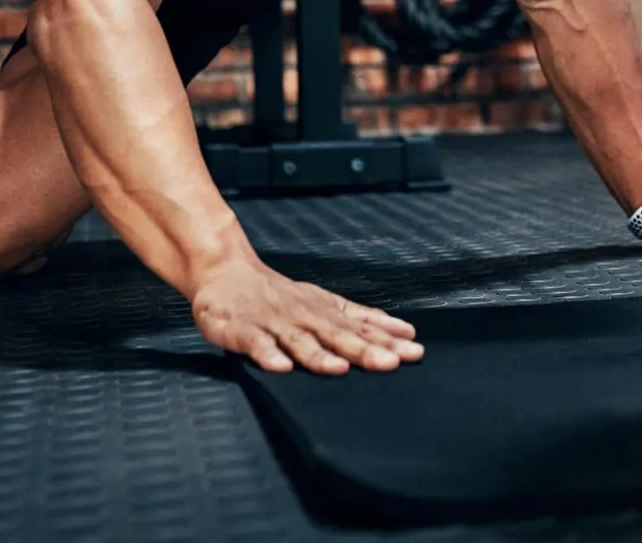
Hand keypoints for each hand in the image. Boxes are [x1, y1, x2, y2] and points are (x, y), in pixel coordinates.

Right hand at [191, 261, 423, 375]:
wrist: (227, 273)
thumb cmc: (280, 295)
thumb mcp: (325, 303)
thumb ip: (362, 318)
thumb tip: (405, 331)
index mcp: (326, 312)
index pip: (362, 327)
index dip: (389, 340)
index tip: (415, 351)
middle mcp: (305, 317)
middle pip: (338, 335)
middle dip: (365, 350)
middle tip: (392, 362)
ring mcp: (274, 324)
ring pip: (300, 341)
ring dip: (319, 355)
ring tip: (339, 368)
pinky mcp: (243, 330)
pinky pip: (257, 345)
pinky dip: (268, 356)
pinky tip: (281, 367)